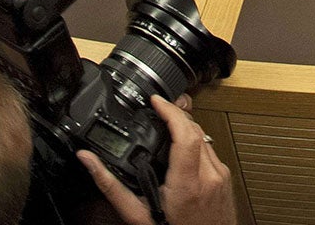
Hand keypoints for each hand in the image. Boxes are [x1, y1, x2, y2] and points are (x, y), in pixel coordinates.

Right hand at [76, 95, 234, 224]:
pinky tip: (181, 148)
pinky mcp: (225, 177)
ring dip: (185, 128)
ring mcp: (220, 175)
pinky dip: (195, 143)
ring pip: (204, 137)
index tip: (156, 101)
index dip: (170, 112)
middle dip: (175, 115)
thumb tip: (89, 161)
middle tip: (157, 109)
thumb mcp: (136, 215)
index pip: (185, 134)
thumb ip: (111, 186)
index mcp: (187, 184)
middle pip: (195, 129)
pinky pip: (211, 150)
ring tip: (166, 124)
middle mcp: (208, 176)